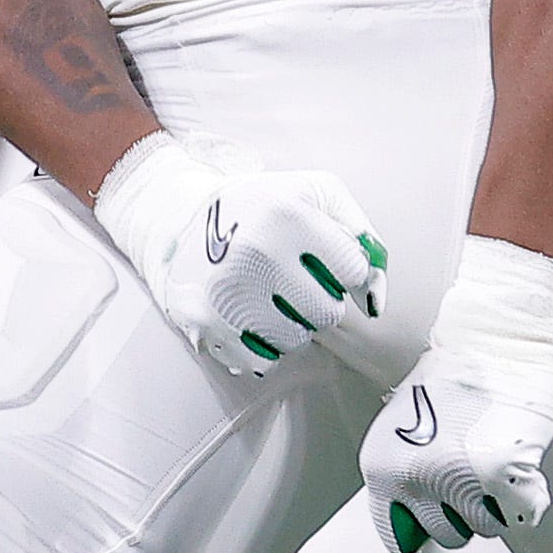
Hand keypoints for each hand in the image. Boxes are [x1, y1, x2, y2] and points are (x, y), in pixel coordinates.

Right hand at [91, 133, 393, 384]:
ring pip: (297, 339)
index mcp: (288, 216)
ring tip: (270, 294)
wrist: (176, 219)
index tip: (327, 262)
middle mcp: (258, 256)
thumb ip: (361, 236)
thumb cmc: (259, 207)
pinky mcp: (207, 325)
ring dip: (292, 323)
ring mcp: (230, 294)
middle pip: (328, 313)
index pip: (354, 270)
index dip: (346, 270)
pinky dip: (263, 342)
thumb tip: (375, 300)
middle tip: (295, 280)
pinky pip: (263, 358)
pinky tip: (250, 314)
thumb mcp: (314, 193)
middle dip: (319, 299)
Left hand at [359, 235, 552, 552]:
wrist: (493, 332)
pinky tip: (518, 463)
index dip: (427, 524)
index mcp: (379, 469)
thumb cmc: (454, 384)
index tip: (442, 499)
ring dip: (496, 499)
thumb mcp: (409, 438)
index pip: (400, 540)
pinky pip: (522, 518)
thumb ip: (411, 501)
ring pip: (486, 529)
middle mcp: (412, 477)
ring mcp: (457, 476)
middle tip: (472, 455)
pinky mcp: (501, 469)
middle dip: (467, 506)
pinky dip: (527, 499)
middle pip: (451, 536)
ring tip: (491, 448)